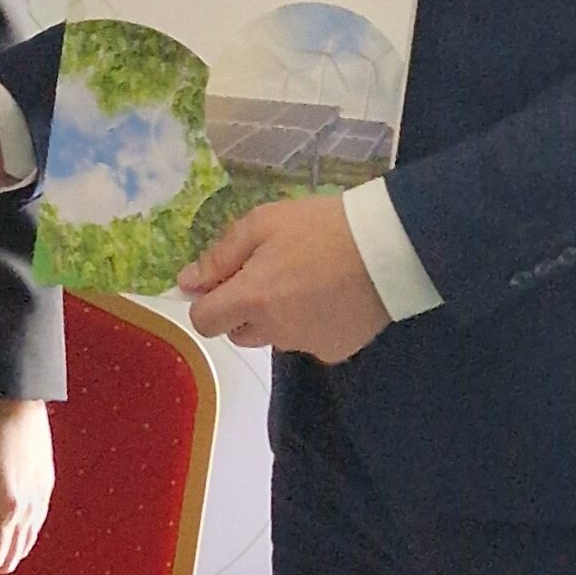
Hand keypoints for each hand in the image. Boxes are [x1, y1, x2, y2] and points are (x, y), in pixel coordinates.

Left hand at [178, 194, 391, 363]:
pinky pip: (308, 341)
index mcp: (251, 298)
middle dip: (244, 308)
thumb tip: (186, 282)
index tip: (224, 281)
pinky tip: (331, 296)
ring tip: (308, 280)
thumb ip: (220, 256)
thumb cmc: (321, 226)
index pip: (204, 321)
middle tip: (273, 272)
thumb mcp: (264, 223)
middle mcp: (274, 331)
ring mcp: (306, 345)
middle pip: (238, 331)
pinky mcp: (335, 351)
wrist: (389, 246)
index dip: (208, 301)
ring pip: (274, 337)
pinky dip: (312, 324)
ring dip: (277, 316)